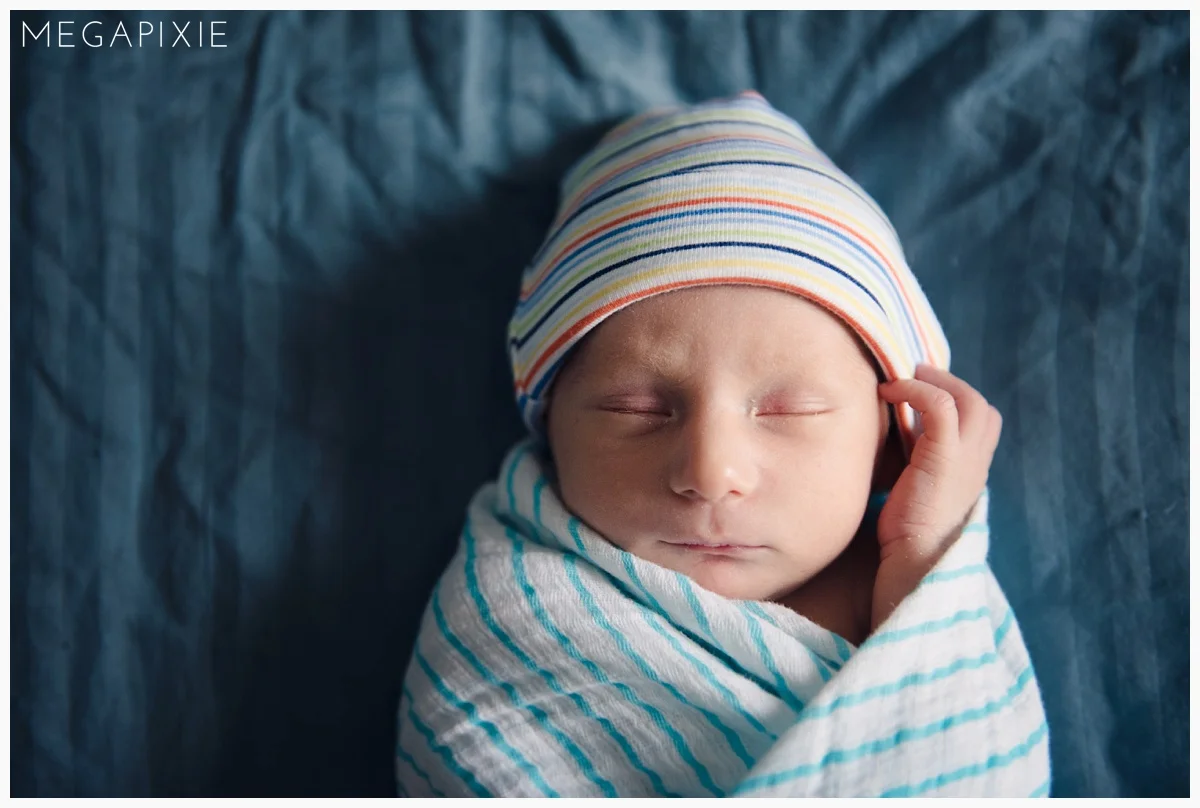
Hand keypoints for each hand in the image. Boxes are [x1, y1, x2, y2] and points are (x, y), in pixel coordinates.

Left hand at [869, 365, 1001, 627]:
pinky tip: (889, 393)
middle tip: (915, 376)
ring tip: (902, 379)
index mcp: (971, 478)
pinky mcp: (944, 460)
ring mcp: (965, 462)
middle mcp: (976, 467)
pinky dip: (917, 391)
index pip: (981, 426)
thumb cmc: (904, 544)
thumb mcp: (915, 502)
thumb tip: (888, 455)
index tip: (919, 396)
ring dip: (935, 382)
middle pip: (982, 409)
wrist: (912, 570)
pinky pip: (940, 405)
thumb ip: (914, 477)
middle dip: (950, 385)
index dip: (955, 404)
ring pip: (968, 401)